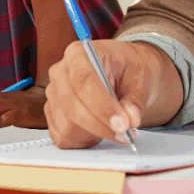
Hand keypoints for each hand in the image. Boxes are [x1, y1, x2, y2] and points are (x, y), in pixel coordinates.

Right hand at [44, 40, 180, 148]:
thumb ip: (136, 99)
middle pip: (71, 105)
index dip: (102, 106)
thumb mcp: (140, 78)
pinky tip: (100, 131)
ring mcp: (53, 94)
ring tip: (115, 130)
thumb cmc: (127, 69)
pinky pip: (63, 136)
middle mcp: (60, 72)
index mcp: (79, 53)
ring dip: (93, 134)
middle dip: (99, 125)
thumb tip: (131, 118)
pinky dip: (84, 140)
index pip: (84, 80)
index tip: (121, 123)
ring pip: (66, 125)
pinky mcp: (53, 114)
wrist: (122, 72)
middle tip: (124, 133)